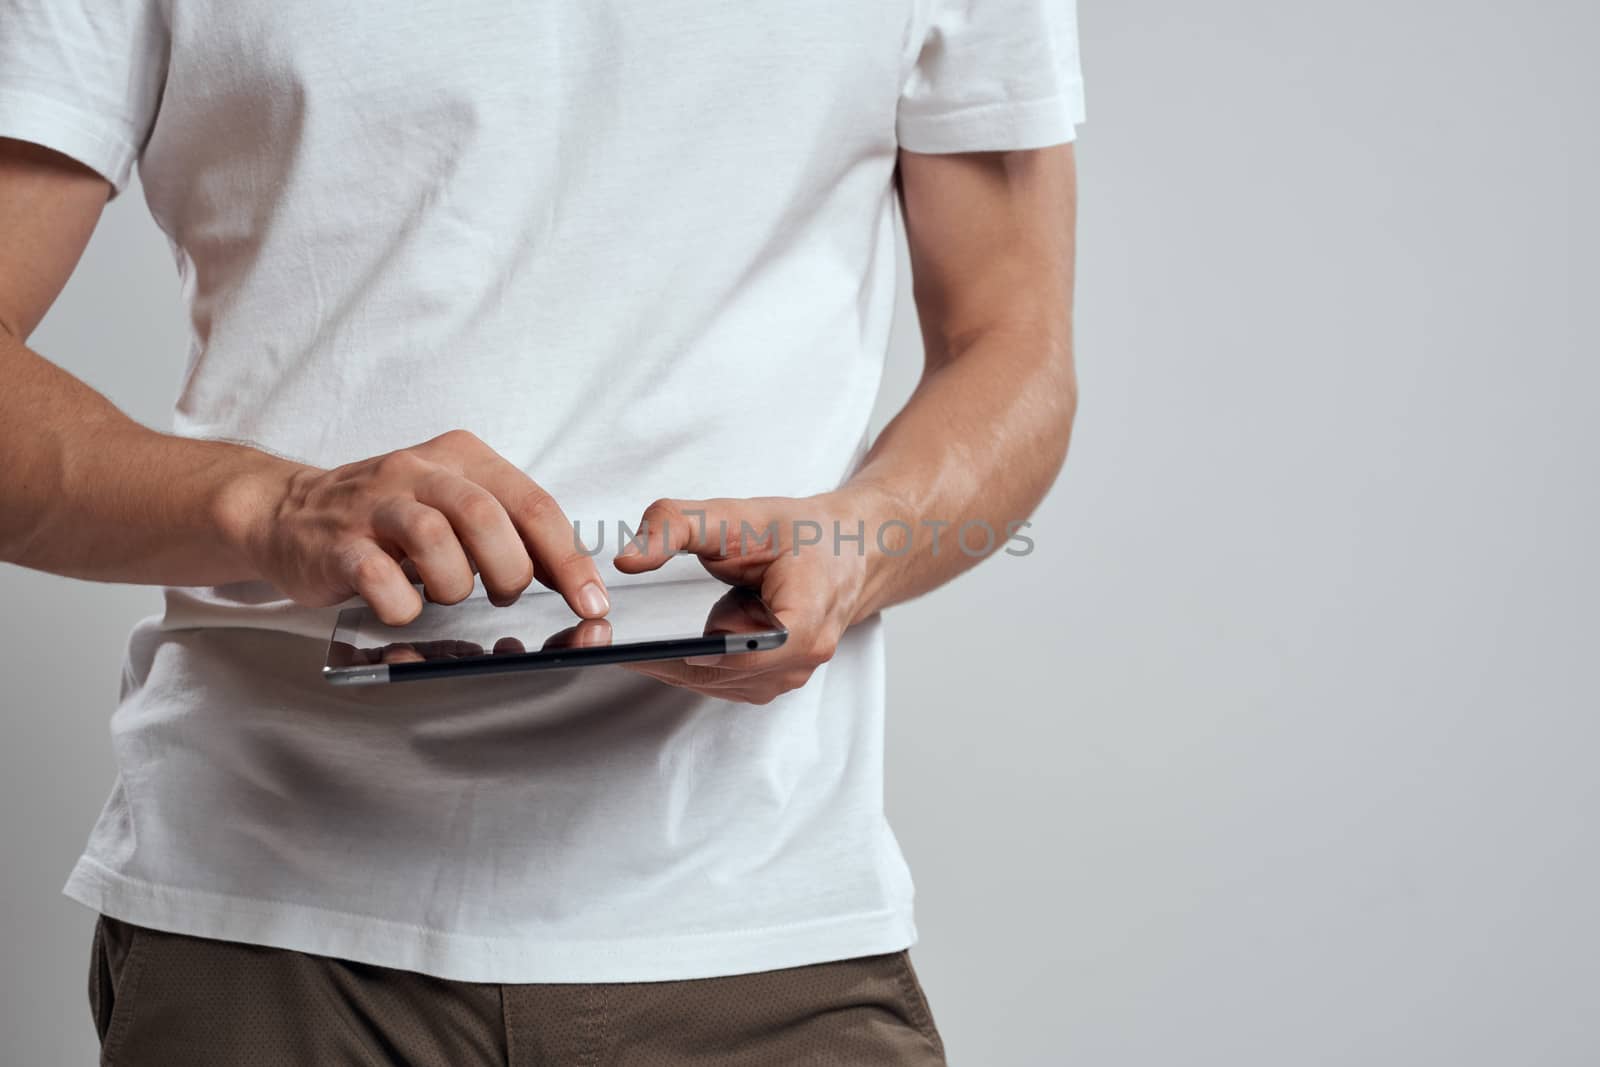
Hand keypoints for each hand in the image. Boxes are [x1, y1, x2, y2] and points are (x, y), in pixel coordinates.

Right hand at [233, 429, 608, 625]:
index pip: (533, 504)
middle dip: (510, 571)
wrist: (288, 512)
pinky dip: (402, 604)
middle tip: (504, 597)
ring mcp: (374, 505)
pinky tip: (404, 607)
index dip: (569, 559)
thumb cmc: (390, 518)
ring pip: (434, 539)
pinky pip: (379, 576)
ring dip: (453, 584)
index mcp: (463, 457)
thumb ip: (510, 531)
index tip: (590, 601)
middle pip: (486, 517)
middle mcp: (419, 471)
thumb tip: (575, 583)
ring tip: (446, 595)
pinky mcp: (336, 543)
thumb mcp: (456, 506)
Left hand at [612, 493, 871, 704]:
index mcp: (811, 611)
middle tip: (604, 641)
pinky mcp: (770, 682)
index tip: (657, 646)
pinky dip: (688, 665)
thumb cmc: (798, 533)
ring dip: (674, 664)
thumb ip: (677, 526)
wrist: (845, 552)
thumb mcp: (739, 513)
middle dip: (669, 656)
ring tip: (623, 641)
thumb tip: (627, 559)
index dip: (710, 650)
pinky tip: (659, 644)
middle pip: (725, 671)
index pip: (759, 648)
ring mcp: (788, 675)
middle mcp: (804, 655)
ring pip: (715, 682)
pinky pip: (719, 683)